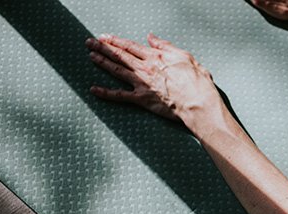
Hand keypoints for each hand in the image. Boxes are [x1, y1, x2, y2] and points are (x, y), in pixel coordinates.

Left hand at [86, 34, 217, 121]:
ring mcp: (142, 83)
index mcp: (156, 56)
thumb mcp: (185, 56)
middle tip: (89, 42)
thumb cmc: (197, 81)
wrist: (198, 102)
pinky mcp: (142, 99)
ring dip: (102, 62)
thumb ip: (166, 46)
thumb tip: (151, 38)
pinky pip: (120, 95)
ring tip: (91, 56)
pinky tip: (94, 89)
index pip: (130, 46)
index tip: (104, 36)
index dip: (115, 40)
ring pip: (117, 70)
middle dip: (103, 47)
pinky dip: (106, 93)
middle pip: (119, 55)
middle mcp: (145, 68)